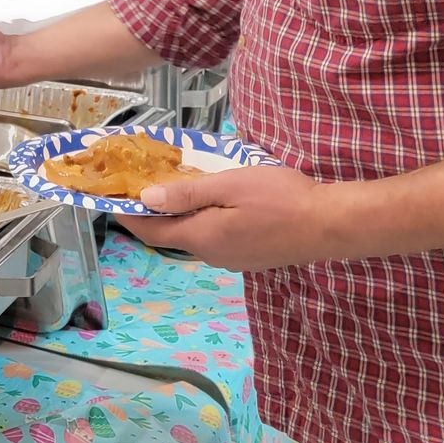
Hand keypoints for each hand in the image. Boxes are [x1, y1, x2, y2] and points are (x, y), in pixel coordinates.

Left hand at [132, 163, 336, 270]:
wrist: (331, 225)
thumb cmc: (281, 198)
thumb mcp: (229, 185)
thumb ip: (186, 193)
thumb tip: (146, 199)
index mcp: (202, 237)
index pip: (151, 231)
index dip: (128, 214)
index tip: (112, 196)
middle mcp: (212, 255)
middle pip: (171, 234)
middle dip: (152, 212)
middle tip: (143, 183)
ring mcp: (234, 259)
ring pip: (194, 237)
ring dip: (179, 215)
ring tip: (174, 186)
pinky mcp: (251, 256)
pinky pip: (215, 238)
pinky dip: (202, 221)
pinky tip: (210, 202)